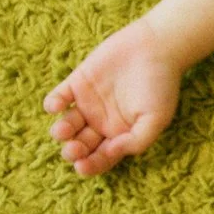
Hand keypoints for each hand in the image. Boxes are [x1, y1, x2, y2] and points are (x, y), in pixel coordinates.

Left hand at [45, 19, 184, 175]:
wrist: (155, 47)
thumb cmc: (161, 84)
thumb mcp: (157, 118)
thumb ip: (137, 140)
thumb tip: (111, 152)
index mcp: (120, 134)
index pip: (101, 157)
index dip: (91, 165)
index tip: (82, 167)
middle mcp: (101, 122)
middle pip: (81, 144)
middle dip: (73, 151)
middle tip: (73, 149)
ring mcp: (88, 103)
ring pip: (67, 124)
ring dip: (61, 132)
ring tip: (63, 131)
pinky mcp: (78, 82)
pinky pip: (59, 98)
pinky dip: (53, 104)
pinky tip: (57, 107)